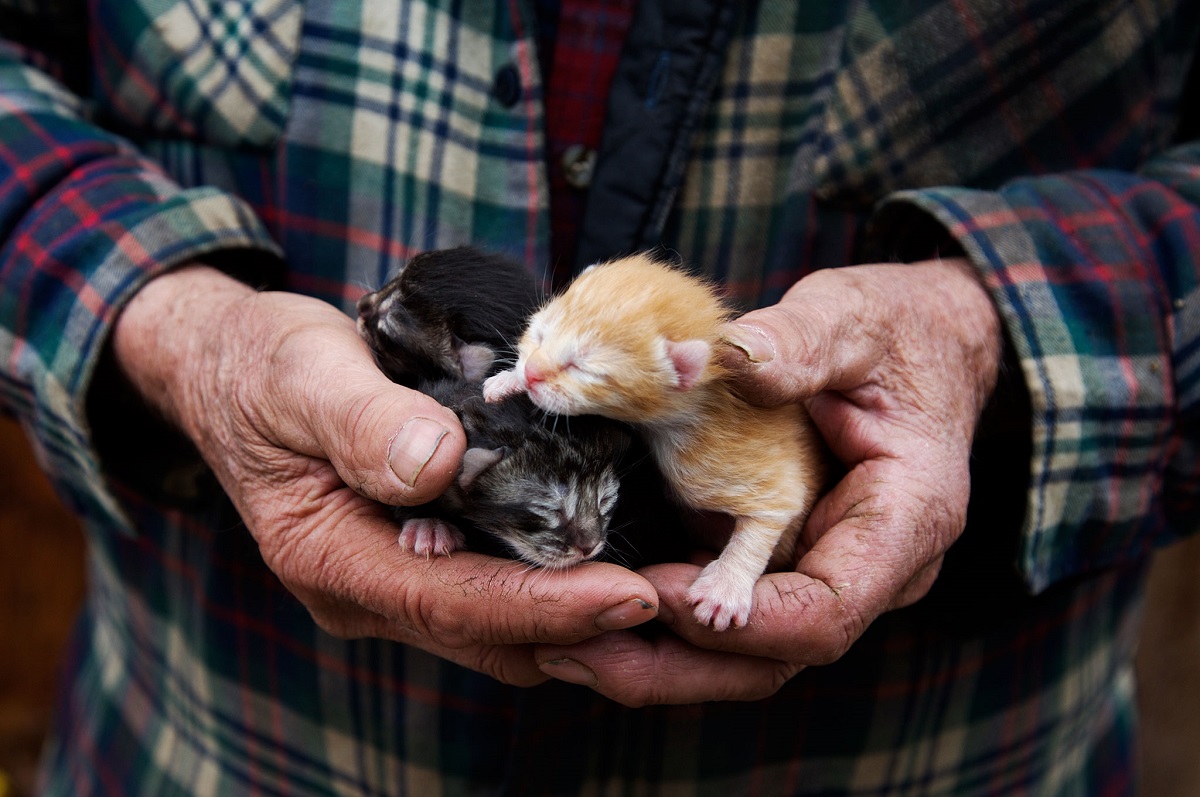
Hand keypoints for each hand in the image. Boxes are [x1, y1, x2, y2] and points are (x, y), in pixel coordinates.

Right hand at [112, 265, 658, 685]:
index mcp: (333, 558)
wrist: (232, 371)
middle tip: (698, 619)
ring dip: (600, 629)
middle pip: (500, 639)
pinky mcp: (431, 559)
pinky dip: (576, 593)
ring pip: (515, 631)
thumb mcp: (299, 375)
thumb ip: (361, 420)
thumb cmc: (260, 367)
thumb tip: (435, 463)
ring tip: (691, 607)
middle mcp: (373, 590)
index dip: (547, 607)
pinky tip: (642, 570)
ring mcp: (402, 580)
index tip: (635, 596)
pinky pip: (512, 594)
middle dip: (600, 640)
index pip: (454, 602)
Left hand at [533, 257, 1004, 704]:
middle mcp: (871, 567)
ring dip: (659, 658)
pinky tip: (595, 613)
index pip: (827, 610)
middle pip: (777, 656)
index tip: (666, 591)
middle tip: (578, 650)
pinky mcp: (789, 562)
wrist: (928, 344)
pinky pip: (732, 615)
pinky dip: (666, 623)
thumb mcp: (851, 319)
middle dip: (678, 665)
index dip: (745, 618)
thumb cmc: (897, 332)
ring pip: (749, 655)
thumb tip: (705, 359)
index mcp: (905, 518)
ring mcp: (829, 571)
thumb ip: (795, 341)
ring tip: (565, 647)